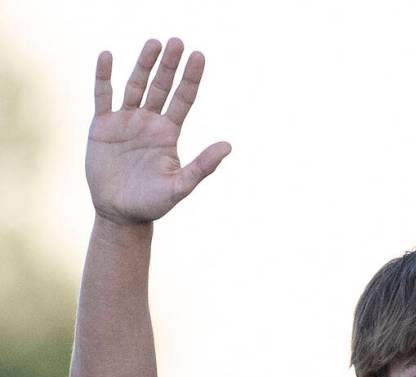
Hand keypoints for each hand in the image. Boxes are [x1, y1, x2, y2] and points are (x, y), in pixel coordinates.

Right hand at [85, 38, 230, 224]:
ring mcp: (125, 121)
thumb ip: (203, 166)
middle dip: (169, 65)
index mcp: (169, 133)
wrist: (120, 212)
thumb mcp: (181, 185)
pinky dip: (103, 77)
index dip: (191, 78)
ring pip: (135, 86)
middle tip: (177, 41)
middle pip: (161, 86)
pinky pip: (103, 96)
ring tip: (153, 42)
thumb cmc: (153, 203)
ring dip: (143, 65)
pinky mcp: (102, 126)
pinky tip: (108, 55)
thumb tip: (229, 145)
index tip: (199, 55)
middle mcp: (149, 122)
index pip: (183, 99)